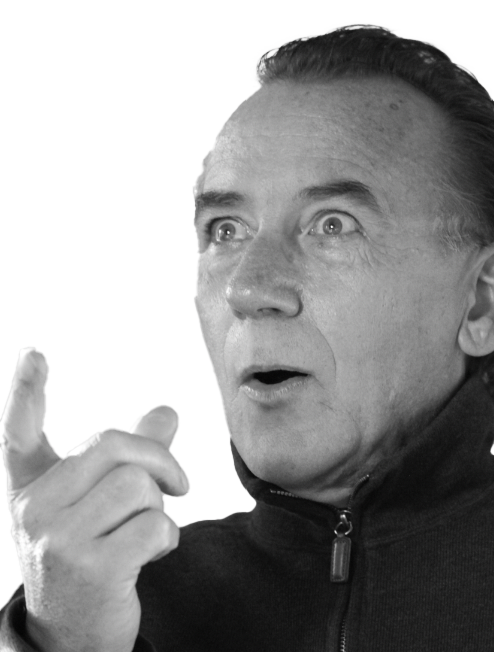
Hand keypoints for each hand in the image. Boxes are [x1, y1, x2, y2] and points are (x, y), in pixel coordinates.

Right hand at [0, 348, 188, 651]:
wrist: (74, 636)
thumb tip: (167, 410)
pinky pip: (154, 524)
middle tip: (179, 484)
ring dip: (160, 505)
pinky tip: (154, 552)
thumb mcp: (99, 504)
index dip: (26, 392)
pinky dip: (167, 536)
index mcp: (33, 488)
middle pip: (114, 445)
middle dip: (159, 460)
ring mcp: (57, 541)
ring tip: (148, 529)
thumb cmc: (91, 554)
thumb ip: (129, 458)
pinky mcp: (90, 569)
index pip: (18, 433)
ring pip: (139, 484)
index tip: (33, 353)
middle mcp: (35, 510)